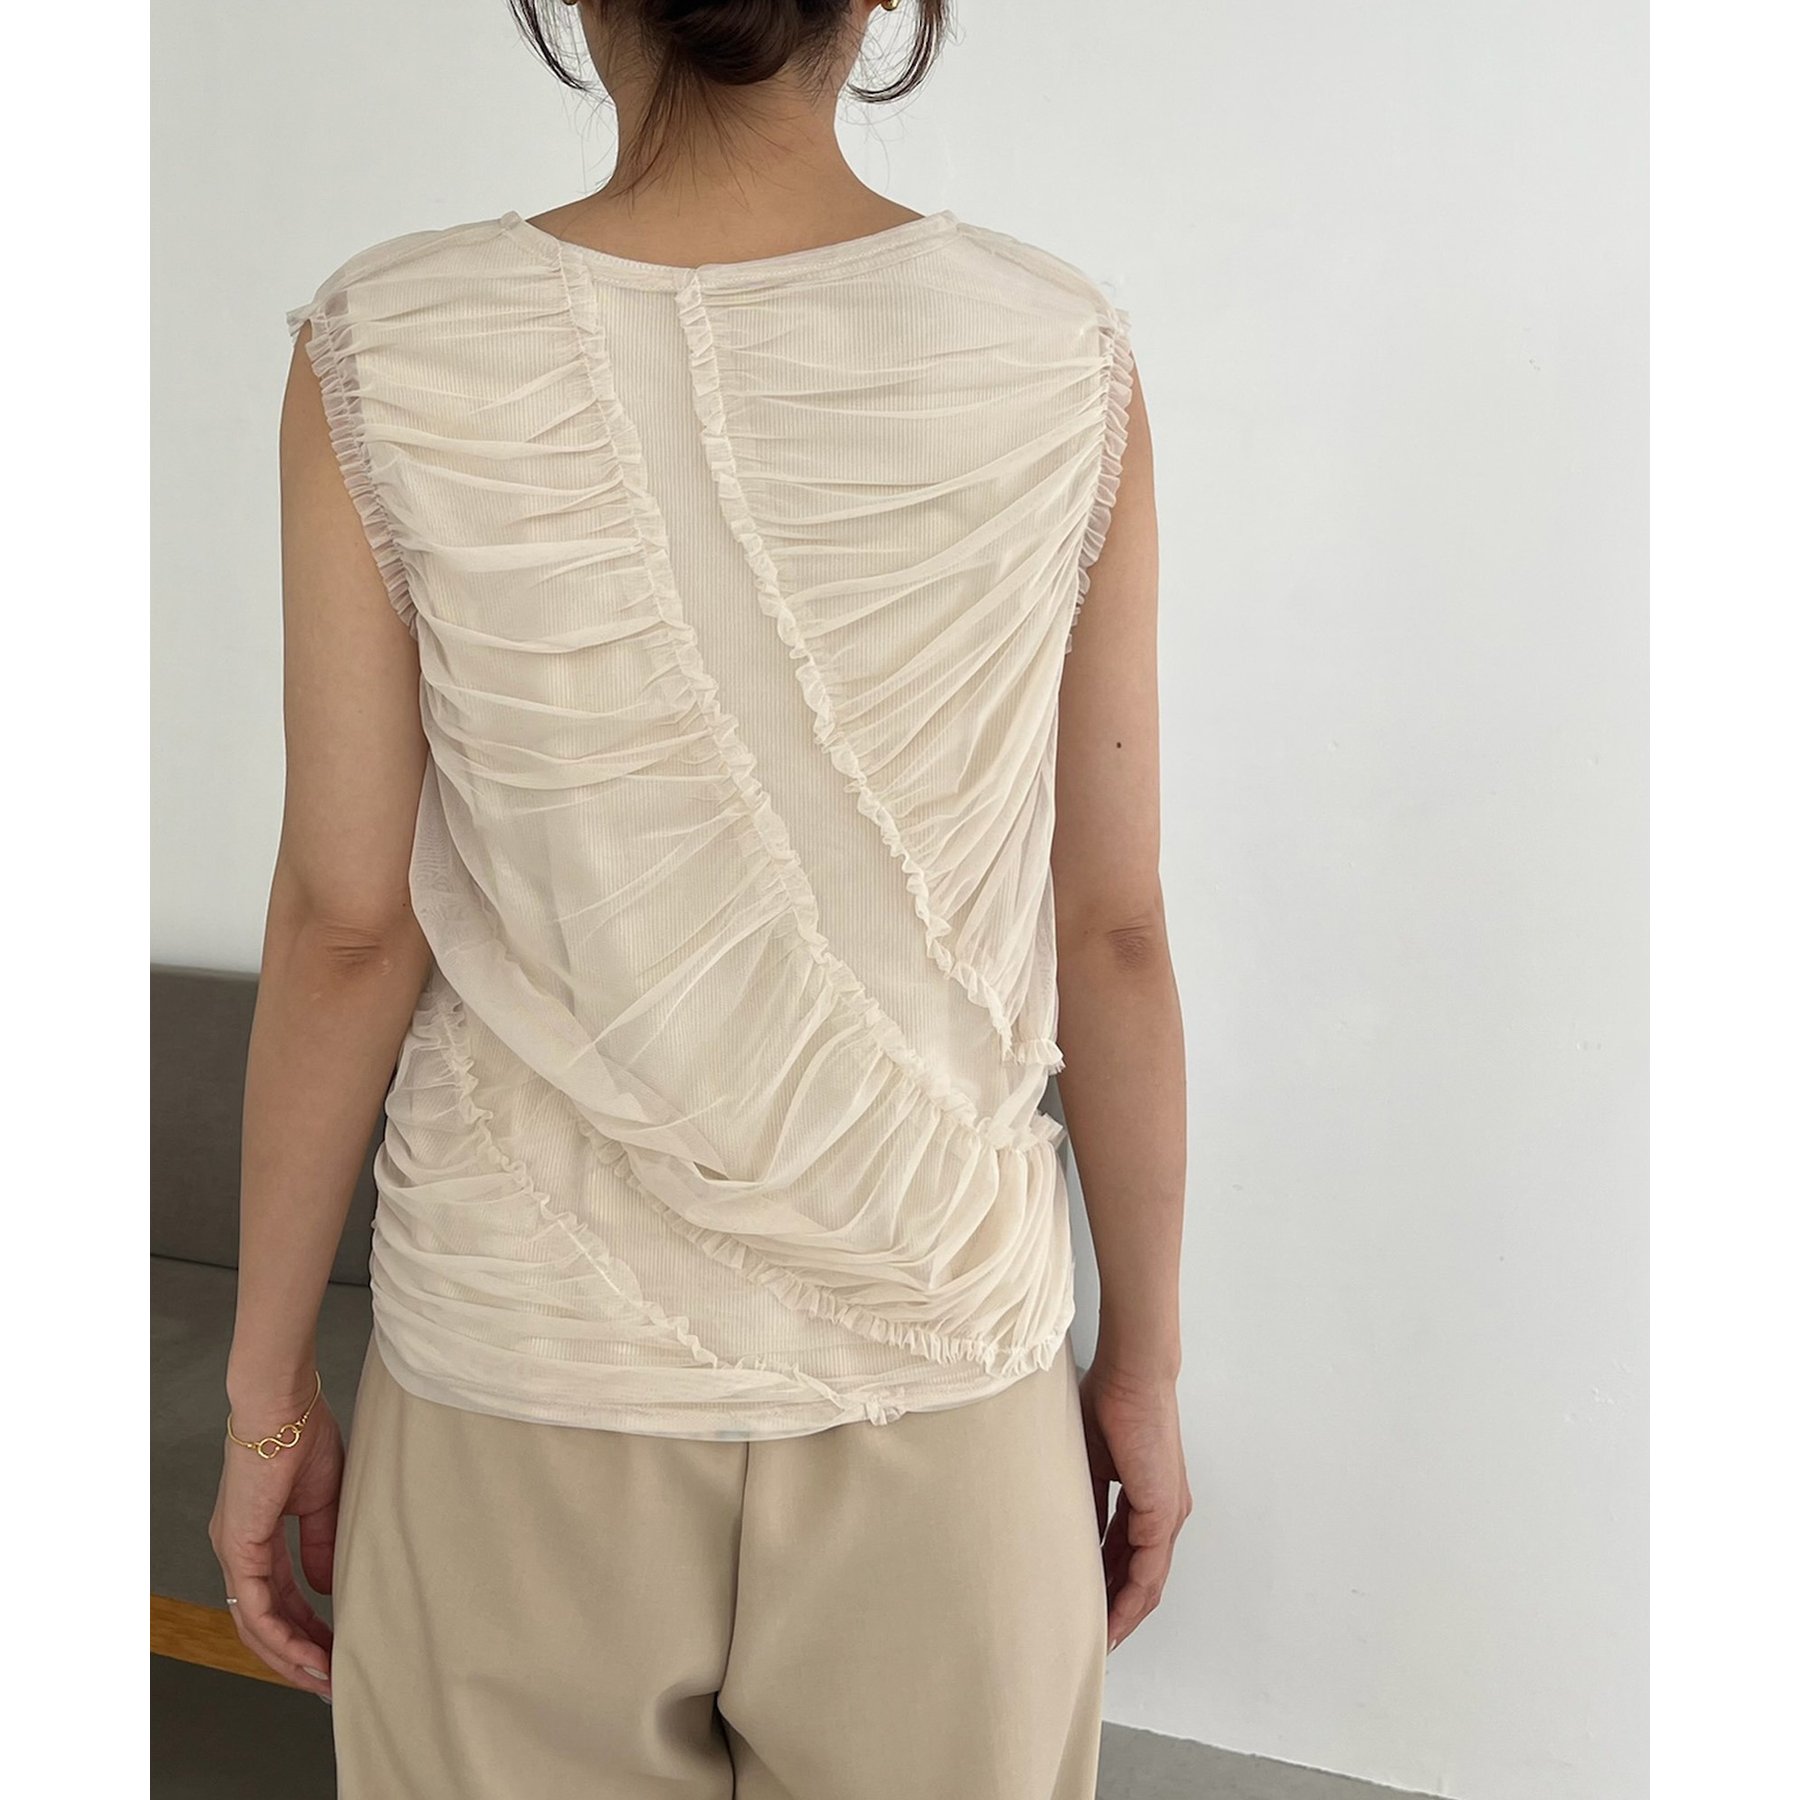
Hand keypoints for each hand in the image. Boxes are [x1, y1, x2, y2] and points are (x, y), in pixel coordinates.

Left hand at [208, 1383, 342, 1697]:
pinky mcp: (237, 1549)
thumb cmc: (304, 1436)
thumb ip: (322, 1545)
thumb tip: (326, 1588)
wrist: (285, 1406)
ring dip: (291, 1657)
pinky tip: (307, 1654)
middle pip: (263, 1625)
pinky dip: (282, 1637)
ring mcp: (234, 1553)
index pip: (280, 1601)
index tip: (337, 1651)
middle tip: (330, 1681)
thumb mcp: (323, 1499)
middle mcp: (238, 1552)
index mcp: (255, 1537)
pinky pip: (256, 1609)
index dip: (308, 1630)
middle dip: (298, 1657)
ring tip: (325, 1678)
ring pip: (256, 1626)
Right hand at [1079, 1354, 1191, 1652]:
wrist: (1132, 1376)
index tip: (1084, 1608)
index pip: (1126, 1556)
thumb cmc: (1107, 1402)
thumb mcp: (1087, 1461)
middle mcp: (1163, 1514)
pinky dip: (1129, 1599)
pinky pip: (1148, 1571)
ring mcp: (1166, 1515)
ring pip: (1147, 1583)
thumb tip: (1065, 1531)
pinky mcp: (1163, 1513)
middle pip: (1141, 1579)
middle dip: (1116, 1611)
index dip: (1106, 1585)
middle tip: (1091, 1639)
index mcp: (1146, 1499)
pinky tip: (1112, 1619)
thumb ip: (1084, 1498)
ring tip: (1099, 1640)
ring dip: (1124, 1614)